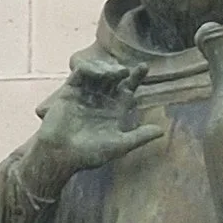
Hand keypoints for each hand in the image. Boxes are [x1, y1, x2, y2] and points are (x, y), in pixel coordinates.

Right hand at [26, 55, 163, 196]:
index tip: (144, 67)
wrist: (60, 155)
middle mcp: (101, 100)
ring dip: (108, 69)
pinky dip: (91, 69)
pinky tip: (99, 74)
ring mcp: (85, 94)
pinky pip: (81, 73)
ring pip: (99, 72)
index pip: (128, 89)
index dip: (136, 77)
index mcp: (114, 110)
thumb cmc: (89, 154)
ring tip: (115, 73)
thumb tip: (162, 131)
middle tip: (125, 71)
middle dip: (121, 71)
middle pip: (115, 77)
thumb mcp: (119, 145)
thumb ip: (139, 137)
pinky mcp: (69, 91)